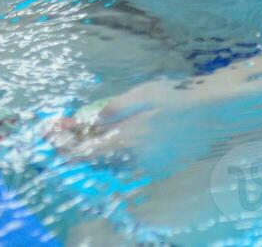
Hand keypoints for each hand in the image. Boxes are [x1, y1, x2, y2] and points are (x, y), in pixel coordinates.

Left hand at [49, 75, 234, 167]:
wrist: (212, 113)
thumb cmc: (177, 98)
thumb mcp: (143, 95)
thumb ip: (116, 109)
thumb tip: (91, 120)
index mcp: (128, 141)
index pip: (86, 153)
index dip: (64, 145)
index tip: (49, 131)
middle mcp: (135, 160)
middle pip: (94, 160)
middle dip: (74, 144)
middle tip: (59, 128)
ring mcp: (147, 166)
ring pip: (109, 162)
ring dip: (91, 148)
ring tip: (77, 130)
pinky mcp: (157, 166)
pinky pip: (126, 162)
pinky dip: (111, 151)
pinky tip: (107, 135)